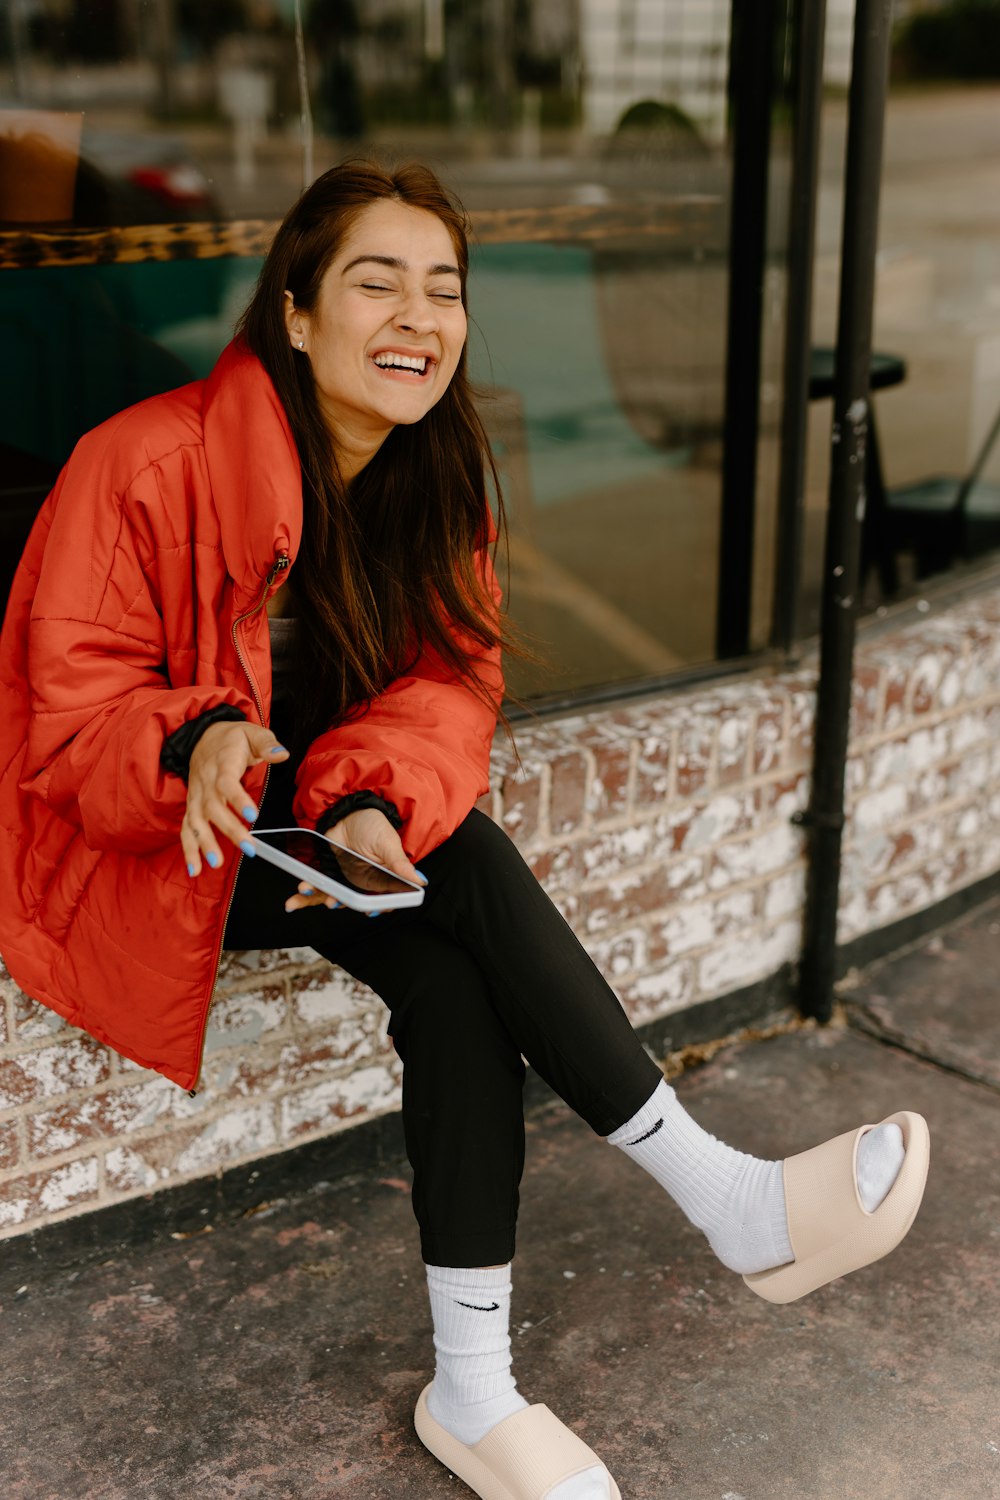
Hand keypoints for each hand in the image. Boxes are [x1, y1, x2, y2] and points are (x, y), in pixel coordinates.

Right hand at [182, 720, 288, 875]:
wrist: (204, 736)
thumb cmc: (233, 738)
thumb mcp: (252, 732)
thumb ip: (268, 744)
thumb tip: (282, 754)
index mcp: (222, 763)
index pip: (227, 782)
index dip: (237, 798)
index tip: (252, 814)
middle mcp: (205, 781)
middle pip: (213, 807)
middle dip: (229, 829)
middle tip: (248, 847)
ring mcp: (196, 795)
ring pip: (196, 820)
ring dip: (204, 843)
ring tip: (216, 862)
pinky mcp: (192, 806)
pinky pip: (186, 828)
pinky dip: (189, 849)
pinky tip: (195, 869)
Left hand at [285, 807, 423, 913]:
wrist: (348, 812)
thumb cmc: (374, 826)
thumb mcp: (388, 843)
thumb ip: (399, 863)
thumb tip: (419, 880)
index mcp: (381, 881)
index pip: (380, 901)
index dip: (374, 908)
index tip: (368, 910)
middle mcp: (361, 886)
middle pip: (352, 903)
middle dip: (341, 903)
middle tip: (333, 901)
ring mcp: (342, 881)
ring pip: (330, 898)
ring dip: (316, 900)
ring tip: (307, 892)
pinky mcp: (326, 874)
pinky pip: (316, 889)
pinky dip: (304, 896)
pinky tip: (295, 898)